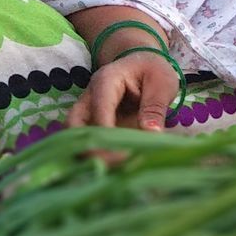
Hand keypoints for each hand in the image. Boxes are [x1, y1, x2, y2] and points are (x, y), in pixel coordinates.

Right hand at [65, 50, 179, 165]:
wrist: (141, 63)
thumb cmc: (152, 70)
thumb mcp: (161, 82)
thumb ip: (155, 107)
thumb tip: (151, 134)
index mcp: (106, 81)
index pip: (99, 110)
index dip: (107, 134)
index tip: (122, 156)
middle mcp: (90, 97)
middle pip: (73, 125)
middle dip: (87, 148)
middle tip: (110, 168)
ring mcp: (88, 112)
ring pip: (74, 136)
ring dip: (88, 154)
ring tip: (111, 173)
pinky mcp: (92, 126)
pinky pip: (86, 142)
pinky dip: (95, 156)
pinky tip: (112, 171)